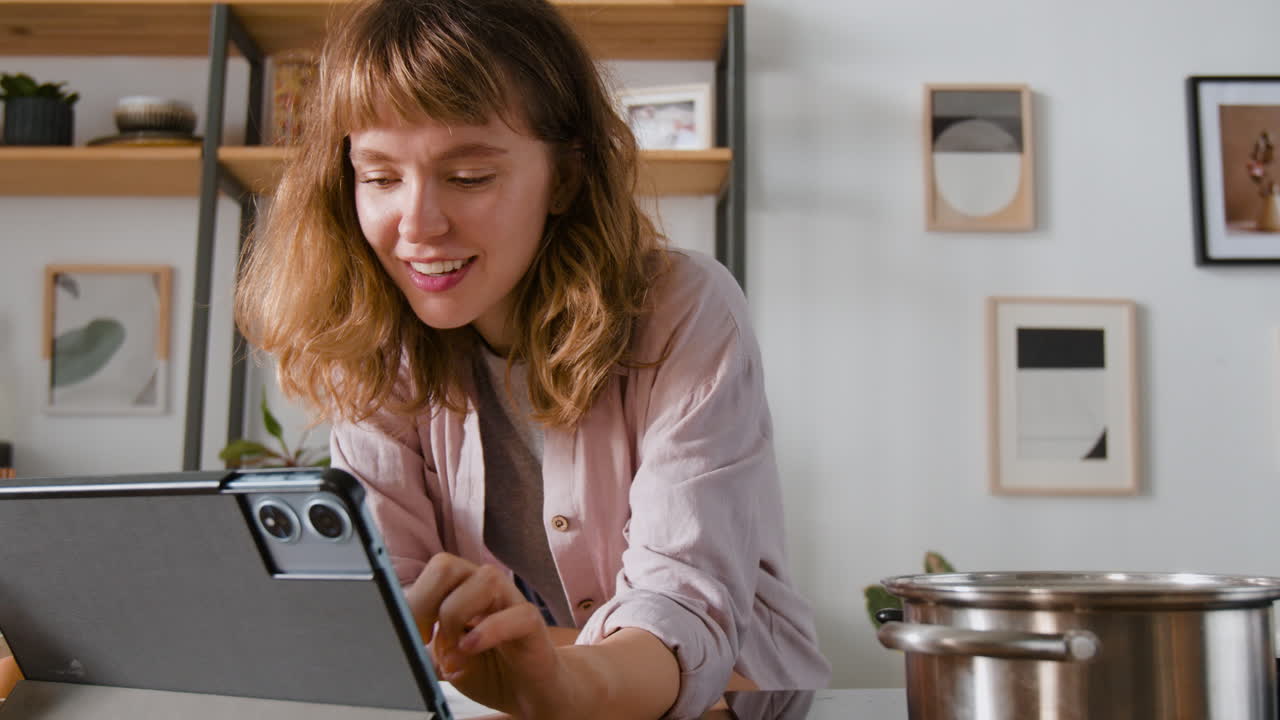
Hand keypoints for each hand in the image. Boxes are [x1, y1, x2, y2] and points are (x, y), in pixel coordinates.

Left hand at [405, 553, 573, 717]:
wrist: (529, 694)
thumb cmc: (488, 671)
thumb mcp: (445, 661)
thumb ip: (428, 650)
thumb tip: (408, 643)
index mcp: (461, 590)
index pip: (433, 571)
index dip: (415, 600)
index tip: (409, 635)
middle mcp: (485, 588)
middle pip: (448, 565)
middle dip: (427, 604)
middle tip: (426, 639)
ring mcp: (511, 601)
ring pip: (483, 579)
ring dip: (456, 616)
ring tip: (454, 651)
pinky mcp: (531, 623)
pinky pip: (514, 615)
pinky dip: (488, 631)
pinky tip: (471, 649)